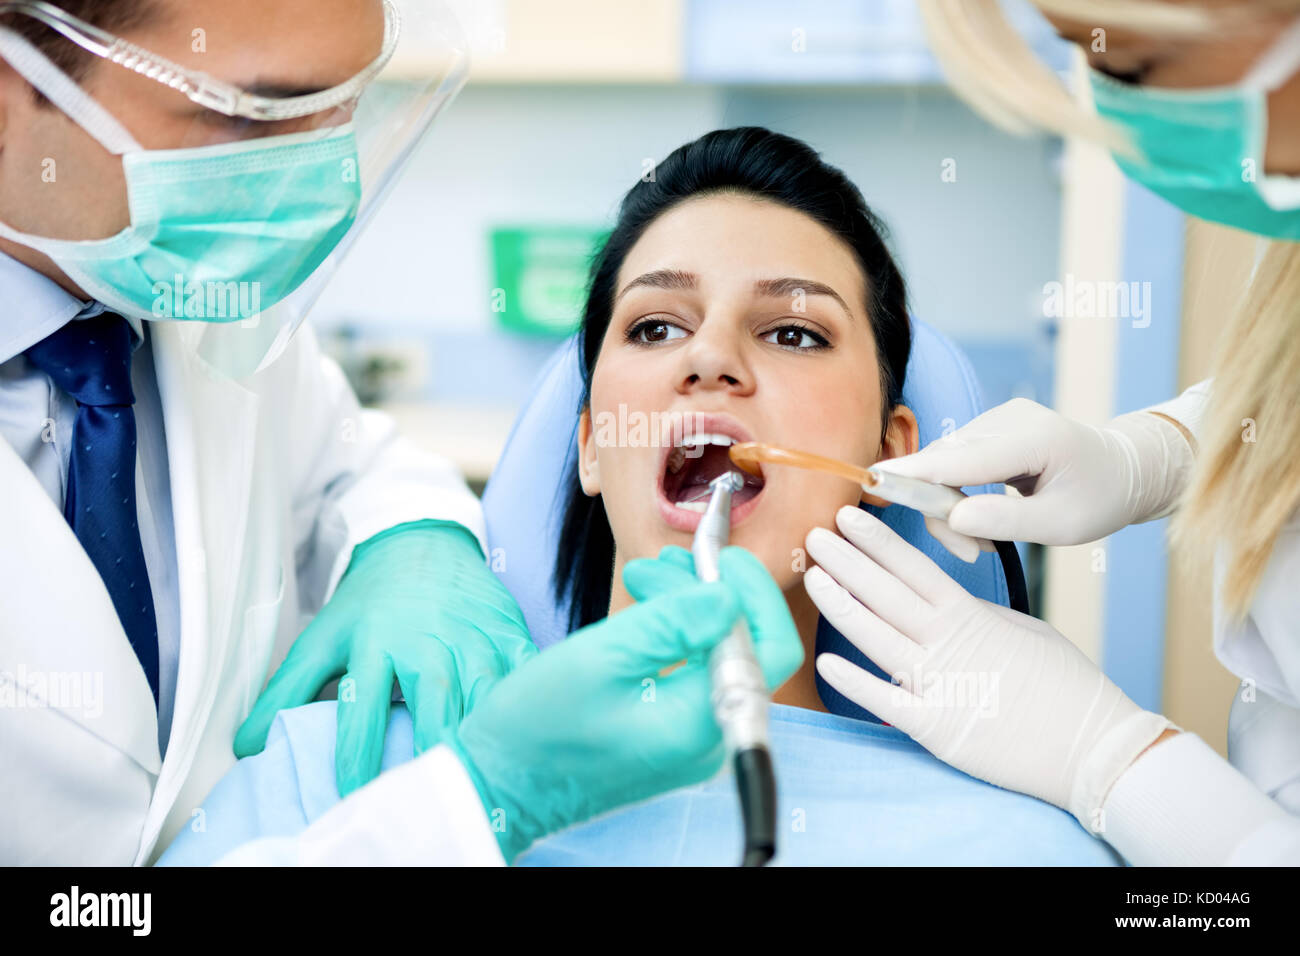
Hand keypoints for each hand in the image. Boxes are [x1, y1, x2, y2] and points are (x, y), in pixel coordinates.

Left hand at [235, 520, 535, 796]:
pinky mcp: (510, 633)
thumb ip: (285, 693)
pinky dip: (527, 706)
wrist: (422, 543)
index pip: (363, 706)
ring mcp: (474, 637)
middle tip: (429, 796)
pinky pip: (525, 674)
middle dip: (434, 750)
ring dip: (483, 737)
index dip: (358, 756)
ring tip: (478, 782)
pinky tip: (527, 739)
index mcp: (375, 643)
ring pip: (485, 694)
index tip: (353, 797)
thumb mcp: (321, 640)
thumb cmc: (368, 605)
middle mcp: (428, 640)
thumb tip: (247, 749)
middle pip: (435, 703)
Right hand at [448, 546, 801, 862]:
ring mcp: (694, 742)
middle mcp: (710, 739)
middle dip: (716, 592)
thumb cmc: (535, 727)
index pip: (766, 646)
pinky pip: (697, 676)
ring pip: (722, 658)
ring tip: (650, 576)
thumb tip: (728, 596)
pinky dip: (680, 636)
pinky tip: (649, 611)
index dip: (751, 591)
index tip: (716, 555)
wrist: (501, 783)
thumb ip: (669, 624)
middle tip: (666, 560)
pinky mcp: (675, 738)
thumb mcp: (599, 658)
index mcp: (699, 722)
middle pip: (748, 649)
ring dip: (694, 608)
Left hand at [805, 506, 1171, 827]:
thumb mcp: (1026, 631)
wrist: (1094, 746)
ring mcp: (939, 684)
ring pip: (877, 636)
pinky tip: (826, 661)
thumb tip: (951, 602)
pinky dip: (856, 681)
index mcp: (970, 616)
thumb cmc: (1067, 687)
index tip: (849, 517)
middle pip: (885, 594)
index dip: (876, 542)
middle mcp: (948, 643)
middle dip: (847, 562)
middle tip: (814, 536)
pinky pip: (887, 701)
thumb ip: (981, 615)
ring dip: (842, 604)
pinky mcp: (936, 727)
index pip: (912, 569)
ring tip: (813, 576)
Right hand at [871, 398, 1193, 558]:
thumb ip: (1007, 521)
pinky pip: (954, 462)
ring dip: (950, 507)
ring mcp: (997, 420)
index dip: (917, 473)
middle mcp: (1009, 419)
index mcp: (1034, 439)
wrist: (1124, 468)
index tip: (876, 481)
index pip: (962, 458)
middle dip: (942, 510)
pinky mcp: (989, 429)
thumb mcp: (1063, 525)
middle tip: (970, 551)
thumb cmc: (1099, 497)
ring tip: (981, 542)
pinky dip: (957, 494)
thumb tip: (954, 517)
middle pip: (944, 463)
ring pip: (944, 464)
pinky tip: (979, 519)